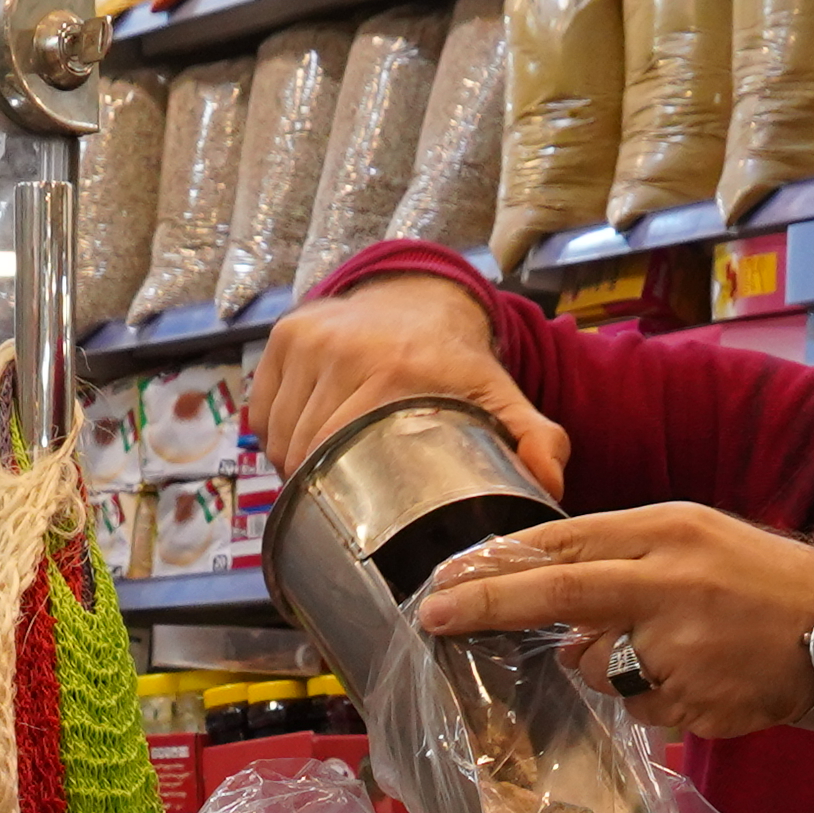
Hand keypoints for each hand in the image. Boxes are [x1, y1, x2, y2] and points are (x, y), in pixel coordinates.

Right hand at [241, 270, 566, 493]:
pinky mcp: (285, 335)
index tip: (349, 516)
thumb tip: (551, 485)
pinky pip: (262, 408)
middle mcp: (344, 348)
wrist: (424, 296)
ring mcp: (309, 338)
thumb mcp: (502, 398)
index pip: (342, 454)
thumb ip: (536, 440)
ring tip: (322, 474)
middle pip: (305, 447)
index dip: (340, 495)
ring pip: (278, 431)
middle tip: (337, 502)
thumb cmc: (458, 362)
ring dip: (292, 461)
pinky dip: (273, 432)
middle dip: (315, 484)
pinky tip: (301, 438)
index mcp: (395, 370)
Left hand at [411, 505, 813, 739]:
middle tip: (433, 616)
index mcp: (668, 531)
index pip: (564, 544)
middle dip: (489, 605)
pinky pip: (637, 709)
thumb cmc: (757, 578)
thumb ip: (617, 557)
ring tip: (676, 649)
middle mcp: (670, 584)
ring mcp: (682, 648)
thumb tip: (542, 593)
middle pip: (560, 596)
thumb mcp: (692, 537)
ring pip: (595, 668)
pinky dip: (652, 699)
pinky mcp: (694, 702)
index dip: (497, 564)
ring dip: (609, 667)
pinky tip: (699, 679)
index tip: (443, 580)